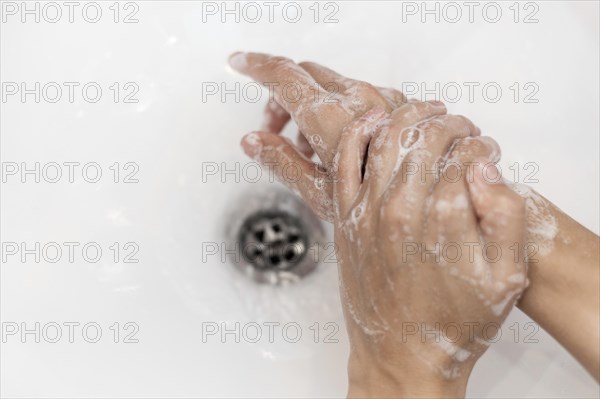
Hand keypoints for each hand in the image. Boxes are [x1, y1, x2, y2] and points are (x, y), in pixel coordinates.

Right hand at [231, 52, 444, 221]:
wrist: (439, 198)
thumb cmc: (384, 206)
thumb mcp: (323, 193)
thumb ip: (283, 162)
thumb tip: (252, 142)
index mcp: (331, 116)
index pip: (283, 76)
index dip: (256, 66)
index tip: (239, 62)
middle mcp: (357, 97)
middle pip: (305, 75)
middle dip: (283, 95)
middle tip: (276, 130)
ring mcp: (381, 98)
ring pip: (332, 85)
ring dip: (314, 107)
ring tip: (315, 149)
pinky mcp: (399, 103)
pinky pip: (359, 95)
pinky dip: (341, 110)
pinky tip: (346, 144)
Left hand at [330, 108, 526, 396]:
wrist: (404, 356)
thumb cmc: (454, 321)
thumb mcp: (505, 277)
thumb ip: (505, 216)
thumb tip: (484, 168)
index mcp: (443, 218)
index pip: (458, 151)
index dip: (473, 140)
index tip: (480, 145)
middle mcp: (399, 209)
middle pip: (419, 137)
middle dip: (443, 121)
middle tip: (455, 124)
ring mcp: (366, 213)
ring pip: (380, 139)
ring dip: (404, 115)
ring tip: (424, 112)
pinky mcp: (345, 221)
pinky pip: (342, 162)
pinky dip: (356, 133)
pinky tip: (372, 120)